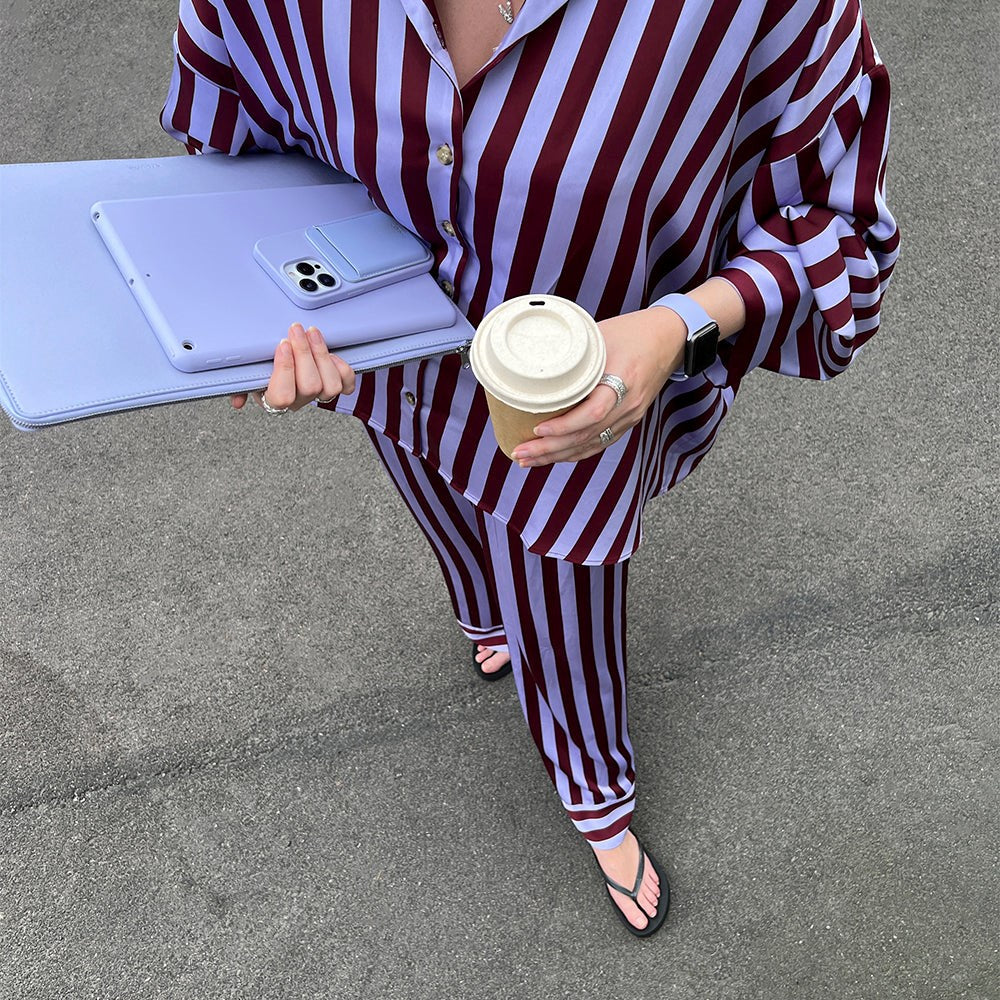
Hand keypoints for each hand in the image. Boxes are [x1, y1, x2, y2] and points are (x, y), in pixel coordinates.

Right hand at [230, 322, 355, 411]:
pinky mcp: (335, 387)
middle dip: (304, 353)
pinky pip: (346, 384)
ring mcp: (319, 396)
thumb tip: (237, 401)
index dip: (285, 369)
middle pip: (310, 386)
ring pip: (331, 385)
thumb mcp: (245, 375)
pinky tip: (330, 353)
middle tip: (296, 329)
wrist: (282, 371)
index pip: (283, 396)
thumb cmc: (261, 371)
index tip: (282, 344)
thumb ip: (239, 386)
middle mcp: (299, 401)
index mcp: (274, 400)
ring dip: (322, 355)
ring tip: (312, 332)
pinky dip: (341, 368)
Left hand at [509, 308, 685, 466]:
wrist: (670, 338)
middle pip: (587, 436)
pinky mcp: (628, 421)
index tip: (537, 429)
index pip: (593, 413)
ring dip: (558, 456)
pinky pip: (600, 442)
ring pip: (592, 445)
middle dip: (551, 449)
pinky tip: (554, 457)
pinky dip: (576, 452)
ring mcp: (630, 416)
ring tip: (528, 460)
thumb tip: (533, 362)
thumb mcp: (601, 336)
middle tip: (520, 453)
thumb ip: (574, 352)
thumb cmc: (634, 331)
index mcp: (624, 380)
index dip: (564, 425)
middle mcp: (629, 405)